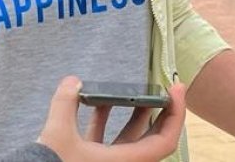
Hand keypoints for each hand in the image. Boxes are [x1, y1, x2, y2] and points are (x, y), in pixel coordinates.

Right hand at [37, 76, 186, 161]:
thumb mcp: (57, 134)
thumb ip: (65, 104)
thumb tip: (72, 81)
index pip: (165, 141)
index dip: (175, 115)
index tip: (176, 90)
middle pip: (153, 137)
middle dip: (158, 110)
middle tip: (162, 87)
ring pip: (130, 138)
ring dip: (133, 114)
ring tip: (131, 90)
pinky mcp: (93, 161)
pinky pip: (108, 141)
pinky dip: (106, 122)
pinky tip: (95, 102)